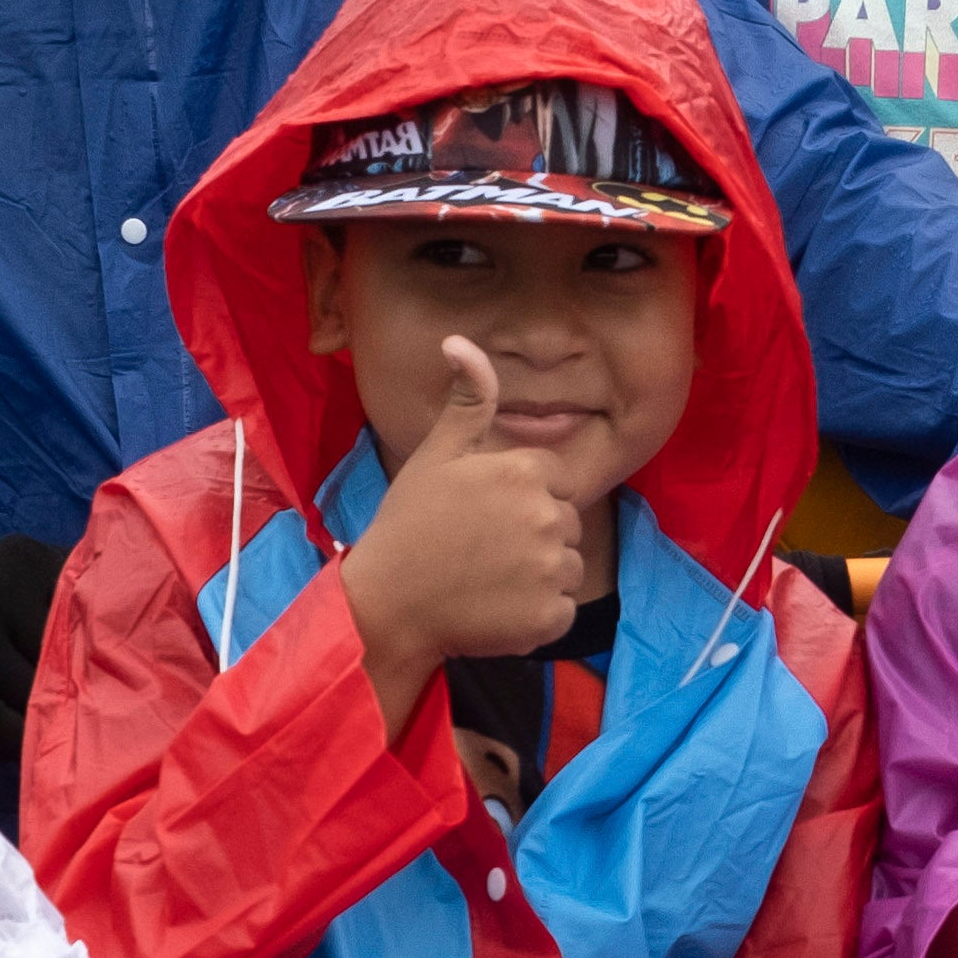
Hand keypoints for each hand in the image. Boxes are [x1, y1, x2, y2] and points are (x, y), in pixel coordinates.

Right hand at [335, 339, 591, 713]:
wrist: (389, 604)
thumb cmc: (410, 524)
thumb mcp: (436, 454)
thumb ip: (467, 401)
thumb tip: (461, 341)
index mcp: (524, 471)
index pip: (554, 481)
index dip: (522, 498)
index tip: (484, 516)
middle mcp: (546, 516)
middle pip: (565, 523)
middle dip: (534, 536)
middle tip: (483, 550)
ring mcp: (551, 569)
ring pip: (568, 567)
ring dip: (540, 577)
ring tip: (489, 580)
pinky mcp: (551, 616)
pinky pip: (563, 610)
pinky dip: (538, 615)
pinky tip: (498, 609)